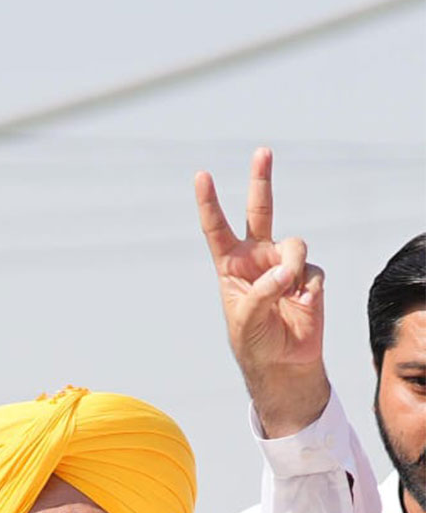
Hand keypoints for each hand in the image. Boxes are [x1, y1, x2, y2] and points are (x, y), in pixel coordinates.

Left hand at [195, 149, 328, 436]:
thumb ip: (260, 294)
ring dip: (290, 266)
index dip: (209, 202)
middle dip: (261, 180)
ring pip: (294, 243)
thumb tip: (284, 271)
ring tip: (286, 291)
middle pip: (260, 211)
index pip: (216, 229)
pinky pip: (311, 270)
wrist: (283, 361)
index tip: (201, 175)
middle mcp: (257, 257)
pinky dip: (306, 288)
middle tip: (262, 151)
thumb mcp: (245, 320)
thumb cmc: (254, 341)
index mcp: (231, 265)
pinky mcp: (309, 275)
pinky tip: (301, 304)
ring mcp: (284, 264)